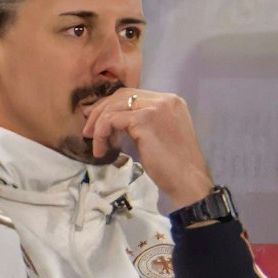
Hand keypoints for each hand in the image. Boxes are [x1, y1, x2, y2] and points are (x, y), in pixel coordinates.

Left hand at [81, 88, 214, 207]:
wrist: (188, 182)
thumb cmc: (175, 167)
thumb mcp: (158, 136)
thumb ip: (142, 123)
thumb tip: (114, 120)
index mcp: (171, 101)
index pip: (133, 95)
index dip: (112, 106)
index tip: (98, 122)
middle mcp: (165, 99)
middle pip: (122, 95)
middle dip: (101, 111)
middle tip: (89, 130)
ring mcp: (156, 107)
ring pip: (114, 106)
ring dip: (98, 124)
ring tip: (94, 142)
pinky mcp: (145, 119)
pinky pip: (112, 120)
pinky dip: (101, 133)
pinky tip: (101, 149)